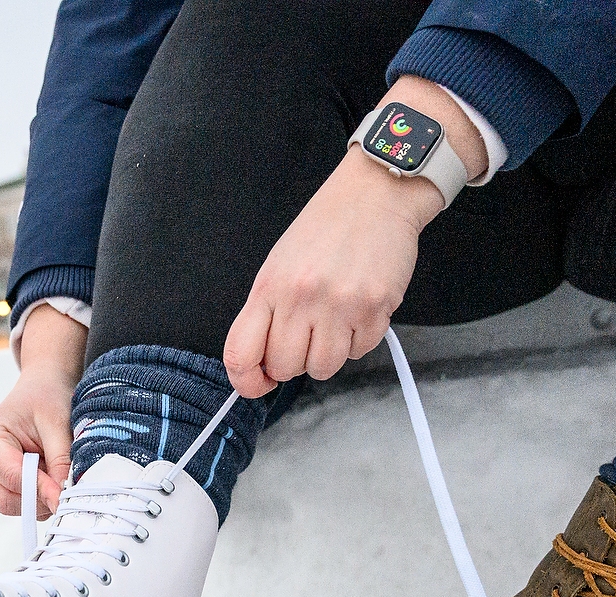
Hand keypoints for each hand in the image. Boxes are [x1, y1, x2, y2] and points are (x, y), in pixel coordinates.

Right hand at [0, 303, 85, 517]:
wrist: (43, 388)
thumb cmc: (47, 398)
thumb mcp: (58, 424)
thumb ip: (60, 462)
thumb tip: (62, 498)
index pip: (12, 477)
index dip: (40, 490)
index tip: (66, 496)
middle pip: (5, 500)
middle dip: (37, 500)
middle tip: (64, 490)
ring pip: (12, 506)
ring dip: (39, 500)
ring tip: (56, 474)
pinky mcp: (1, 481)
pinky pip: (19, 503)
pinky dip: (38, 499)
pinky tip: (50, 477)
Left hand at [223, 76, 485, 397]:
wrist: (375, 195)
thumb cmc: (325, 230)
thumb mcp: (280, 265)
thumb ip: (267, 312)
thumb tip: (263, 364)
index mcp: (268, 287)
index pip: (240, 354)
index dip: (246, 380)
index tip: (257, 382)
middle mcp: (300, 299)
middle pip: (285, 368)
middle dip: (294, 361)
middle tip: (306, 336)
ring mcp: (338, 306)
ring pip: (323, 368)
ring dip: (328, 354)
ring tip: (334, 323)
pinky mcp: (374, 309)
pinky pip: (360, 352)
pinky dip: (358, 340)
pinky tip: (358, 310)